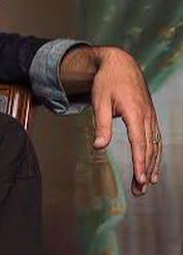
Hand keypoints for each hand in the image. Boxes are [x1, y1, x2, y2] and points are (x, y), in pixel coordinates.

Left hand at [83, 46, 161, 195]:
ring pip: (155, 145)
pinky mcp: (149, 116)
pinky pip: (155, 139)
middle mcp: (147, 116)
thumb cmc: (107, 81)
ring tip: (146, 185)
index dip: (140, 162)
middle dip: (146, 170)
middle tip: (140, 190)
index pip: (139, 143)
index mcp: (135, 112)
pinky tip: (152, 167)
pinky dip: (155, 154)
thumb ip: (101, 125)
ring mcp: (151, 116)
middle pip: (149, 148)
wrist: (120, 63)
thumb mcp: (99, 101)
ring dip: (152, 165)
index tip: (141, 179)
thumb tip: (98, 147)